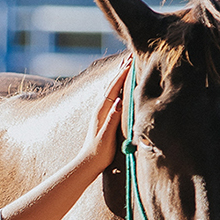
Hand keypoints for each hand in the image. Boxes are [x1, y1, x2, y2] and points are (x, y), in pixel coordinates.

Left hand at [78, 58, 127, 176]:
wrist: (88, 162)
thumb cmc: (99, 152)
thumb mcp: (107, 136)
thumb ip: (112, 118)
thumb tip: (118, 102)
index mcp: (101, 111)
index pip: (114, 88)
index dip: (122, 74)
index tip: (131, 61)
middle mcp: (100, 109)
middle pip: (111, 85)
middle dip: (121, 70)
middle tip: (130, 57)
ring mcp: (101, 112)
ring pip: (111, 89)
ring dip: (118, 76)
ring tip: (125, 65)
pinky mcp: (103, 117)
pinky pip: (112, 96)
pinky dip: (117, 87)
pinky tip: (120, 86)